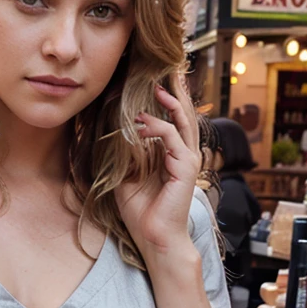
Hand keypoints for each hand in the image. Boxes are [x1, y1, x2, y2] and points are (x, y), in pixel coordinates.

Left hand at [115, 75, 201, 261]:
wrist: (155, 238)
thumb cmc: (142, 212)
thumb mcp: (126, 178)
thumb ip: (125, 157)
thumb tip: (117, 135)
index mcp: (172, 156)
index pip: (173, 121)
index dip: (166, 101)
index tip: (155, 82)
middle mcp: (184, 155)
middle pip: (184, 115)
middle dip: (177, 92)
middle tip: (170, 69)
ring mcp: (188, 161)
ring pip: (183, 123)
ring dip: (169, 104)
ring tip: (156, 89)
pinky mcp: (185, 169)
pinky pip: (172, 140)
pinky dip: (157, 129)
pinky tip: (141, 126)